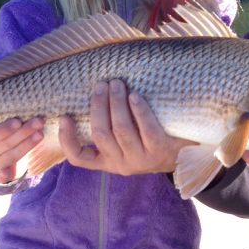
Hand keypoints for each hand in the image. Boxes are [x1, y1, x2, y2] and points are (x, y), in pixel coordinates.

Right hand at [0, 117, 43, 183]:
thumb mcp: (9, 120)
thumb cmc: (12, 130)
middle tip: (39, 122)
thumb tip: (8, 98)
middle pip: (5, 144)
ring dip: (27, 145)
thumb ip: (12, 114)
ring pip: (11, 156)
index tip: (18, 121)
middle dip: (23, 132)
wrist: (11, 150)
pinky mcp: (4, 173)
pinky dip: (3, 176)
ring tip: (40, 134)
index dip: (5, 128)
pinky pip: (3, 176)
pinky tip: (5, 174)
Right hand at [58, 79, 191, 174]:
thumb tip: (91, 95)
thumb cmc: (149, 139)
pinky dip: (138, 110)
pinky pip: (145, 128)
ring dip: (116, 103)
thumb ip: (109, 128)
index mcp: (107, 161)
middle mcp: (121, 164)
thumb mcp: (126, 141)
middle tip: (101, 85)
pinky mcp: (159, 151)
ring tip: (116, 83)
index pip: (79, 158)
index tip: (64, 117)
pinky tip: (134, 95)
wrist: (185, 154)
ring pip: (120, 129)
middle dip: (98, 106)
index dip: (67, 140)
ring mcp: (140, 160)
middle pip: (101, 133)